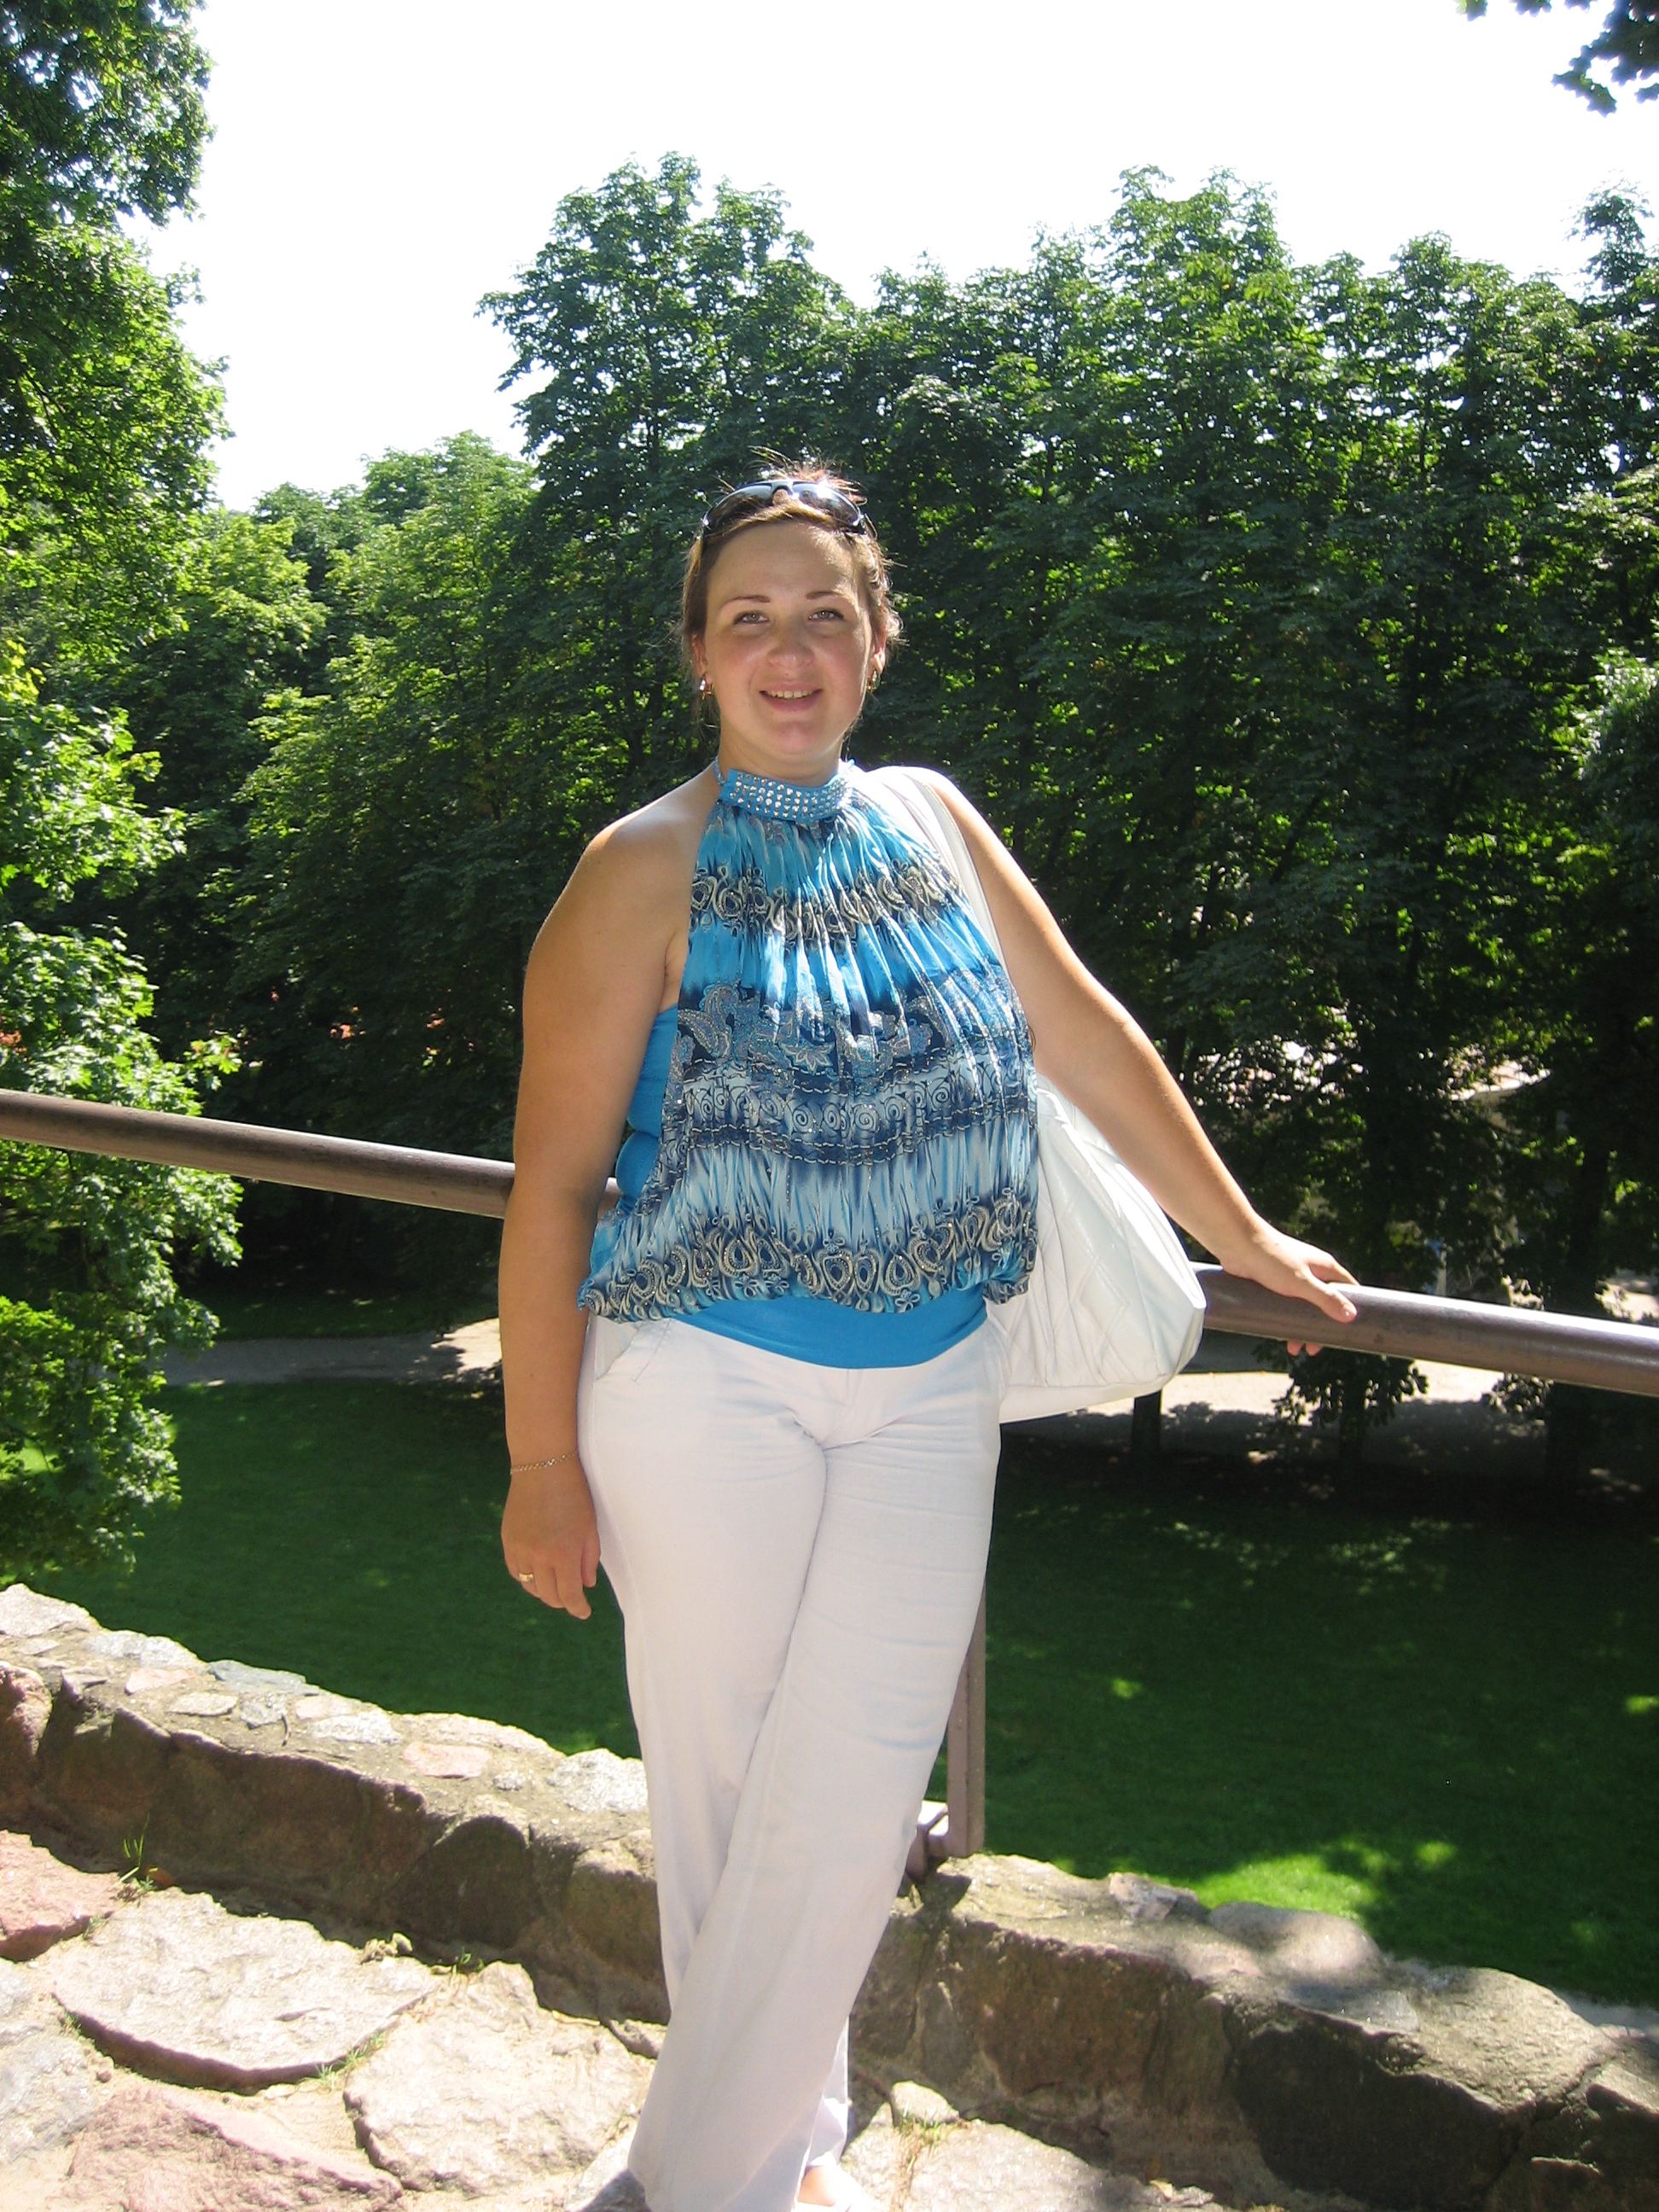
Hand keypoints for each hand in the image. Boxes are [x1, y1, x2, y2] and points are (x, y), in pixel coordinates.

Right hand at [501, 1458, 600, 1618]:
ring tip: (554, 1586)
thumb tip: (586, 1585)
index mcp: (564, 1554)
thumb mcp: (589, 1527)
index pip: (569, 1595)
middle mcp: (539, 1556)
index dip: (578, 1609)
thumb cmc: (573, 1493)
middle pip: (548, 1596)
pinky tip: (536, 1572)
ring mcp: (520, 1549)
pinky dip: (526, 1577)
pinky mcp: (507, 1540)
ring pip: (529, 1586)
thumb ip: (588, 1559)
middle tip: (572, 1598)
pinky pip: (515, 1571)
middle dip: (562, 1601)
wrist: (542, 1466)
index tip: (584, 1612)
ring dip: (544, 1592)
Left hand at [1217, 1217, 1358, 1356]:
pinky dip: (1285, 1319)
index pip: (1348, 1289)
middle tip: (1313, 1348)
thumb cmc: (1271, 1258)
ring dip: (1300, 1327)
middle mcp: (1311, 1271)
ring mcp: (1291, 1276)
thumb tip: (1350, 1316)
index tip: (1348, 1331)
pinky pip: (1285, 1304)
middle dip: (1320, 1327)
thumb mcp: (1301, 1282)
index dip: (1351, 1310)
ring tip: (1293, 1348)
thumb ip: (1325, 1298)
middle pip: (1324, 1303)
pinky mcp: (1273, 1282)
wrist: (1236, 1243)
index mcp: (1324, 1267)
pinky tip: (1278, 1332)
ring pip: (1303, 1307)